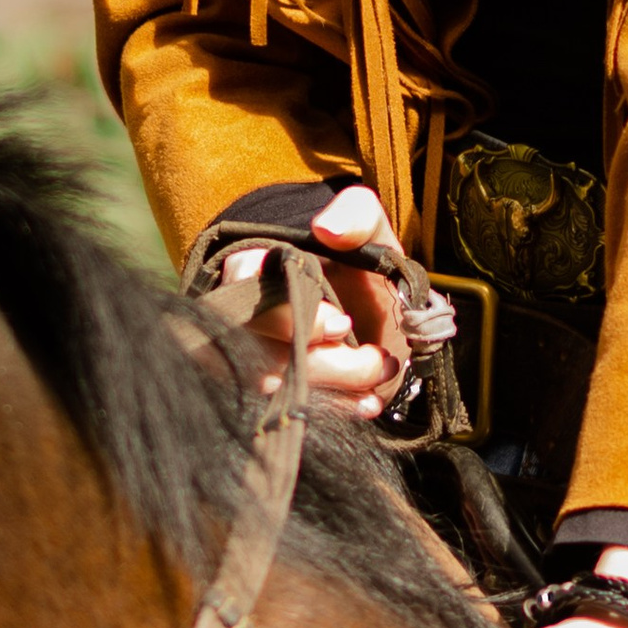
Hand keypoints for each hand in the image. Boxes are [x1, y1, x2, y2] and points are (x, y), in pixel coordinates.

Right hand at [221, 183, 410, 420]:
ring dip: (334, 387)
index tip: (340, 325)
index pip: (244, 291)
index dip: (288, 315)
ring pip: (271, 386)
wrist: (383, 319)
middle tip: (371, 357)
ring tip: (383, 370)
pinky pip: (288, 411)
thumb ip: (357, 216)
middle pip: (255, 348)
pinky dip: (334, 410)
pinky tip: (369, 404)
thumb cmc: (365, 269)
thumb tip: (325, 227)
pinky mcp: (277, 396)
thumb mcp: (373, 234)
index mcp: (258, 269)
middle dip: (317, 361)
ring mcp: (256, 361)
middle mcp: (245, 318)